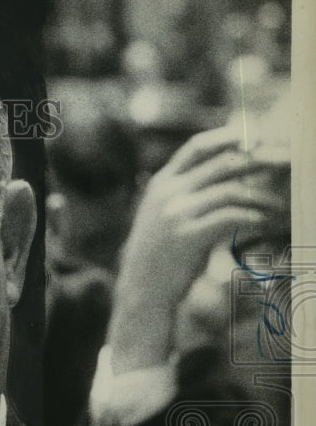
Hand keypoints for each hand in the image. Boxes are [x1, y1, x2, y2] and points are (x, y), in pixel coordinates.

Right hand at [108, 126, 288, 373]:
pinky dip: (254, 218)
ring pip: (232, 191)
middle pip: (222, 163)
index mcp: (160, 184)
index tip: (255, 136)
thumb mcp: (162, 216)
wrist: (142, 289)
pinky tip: (265, 224)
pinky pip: (232, 217)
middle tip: (283, 163)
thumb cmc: (159, 254)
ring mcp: (176, 214)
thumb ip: (184, 193)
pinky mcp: (189, 236)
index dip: (228, 137)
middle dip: (258, 160)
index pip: (196, 147)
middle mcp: (168, 194)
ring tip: (278, 206)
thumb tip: (227, 177)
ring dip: (262, 197)